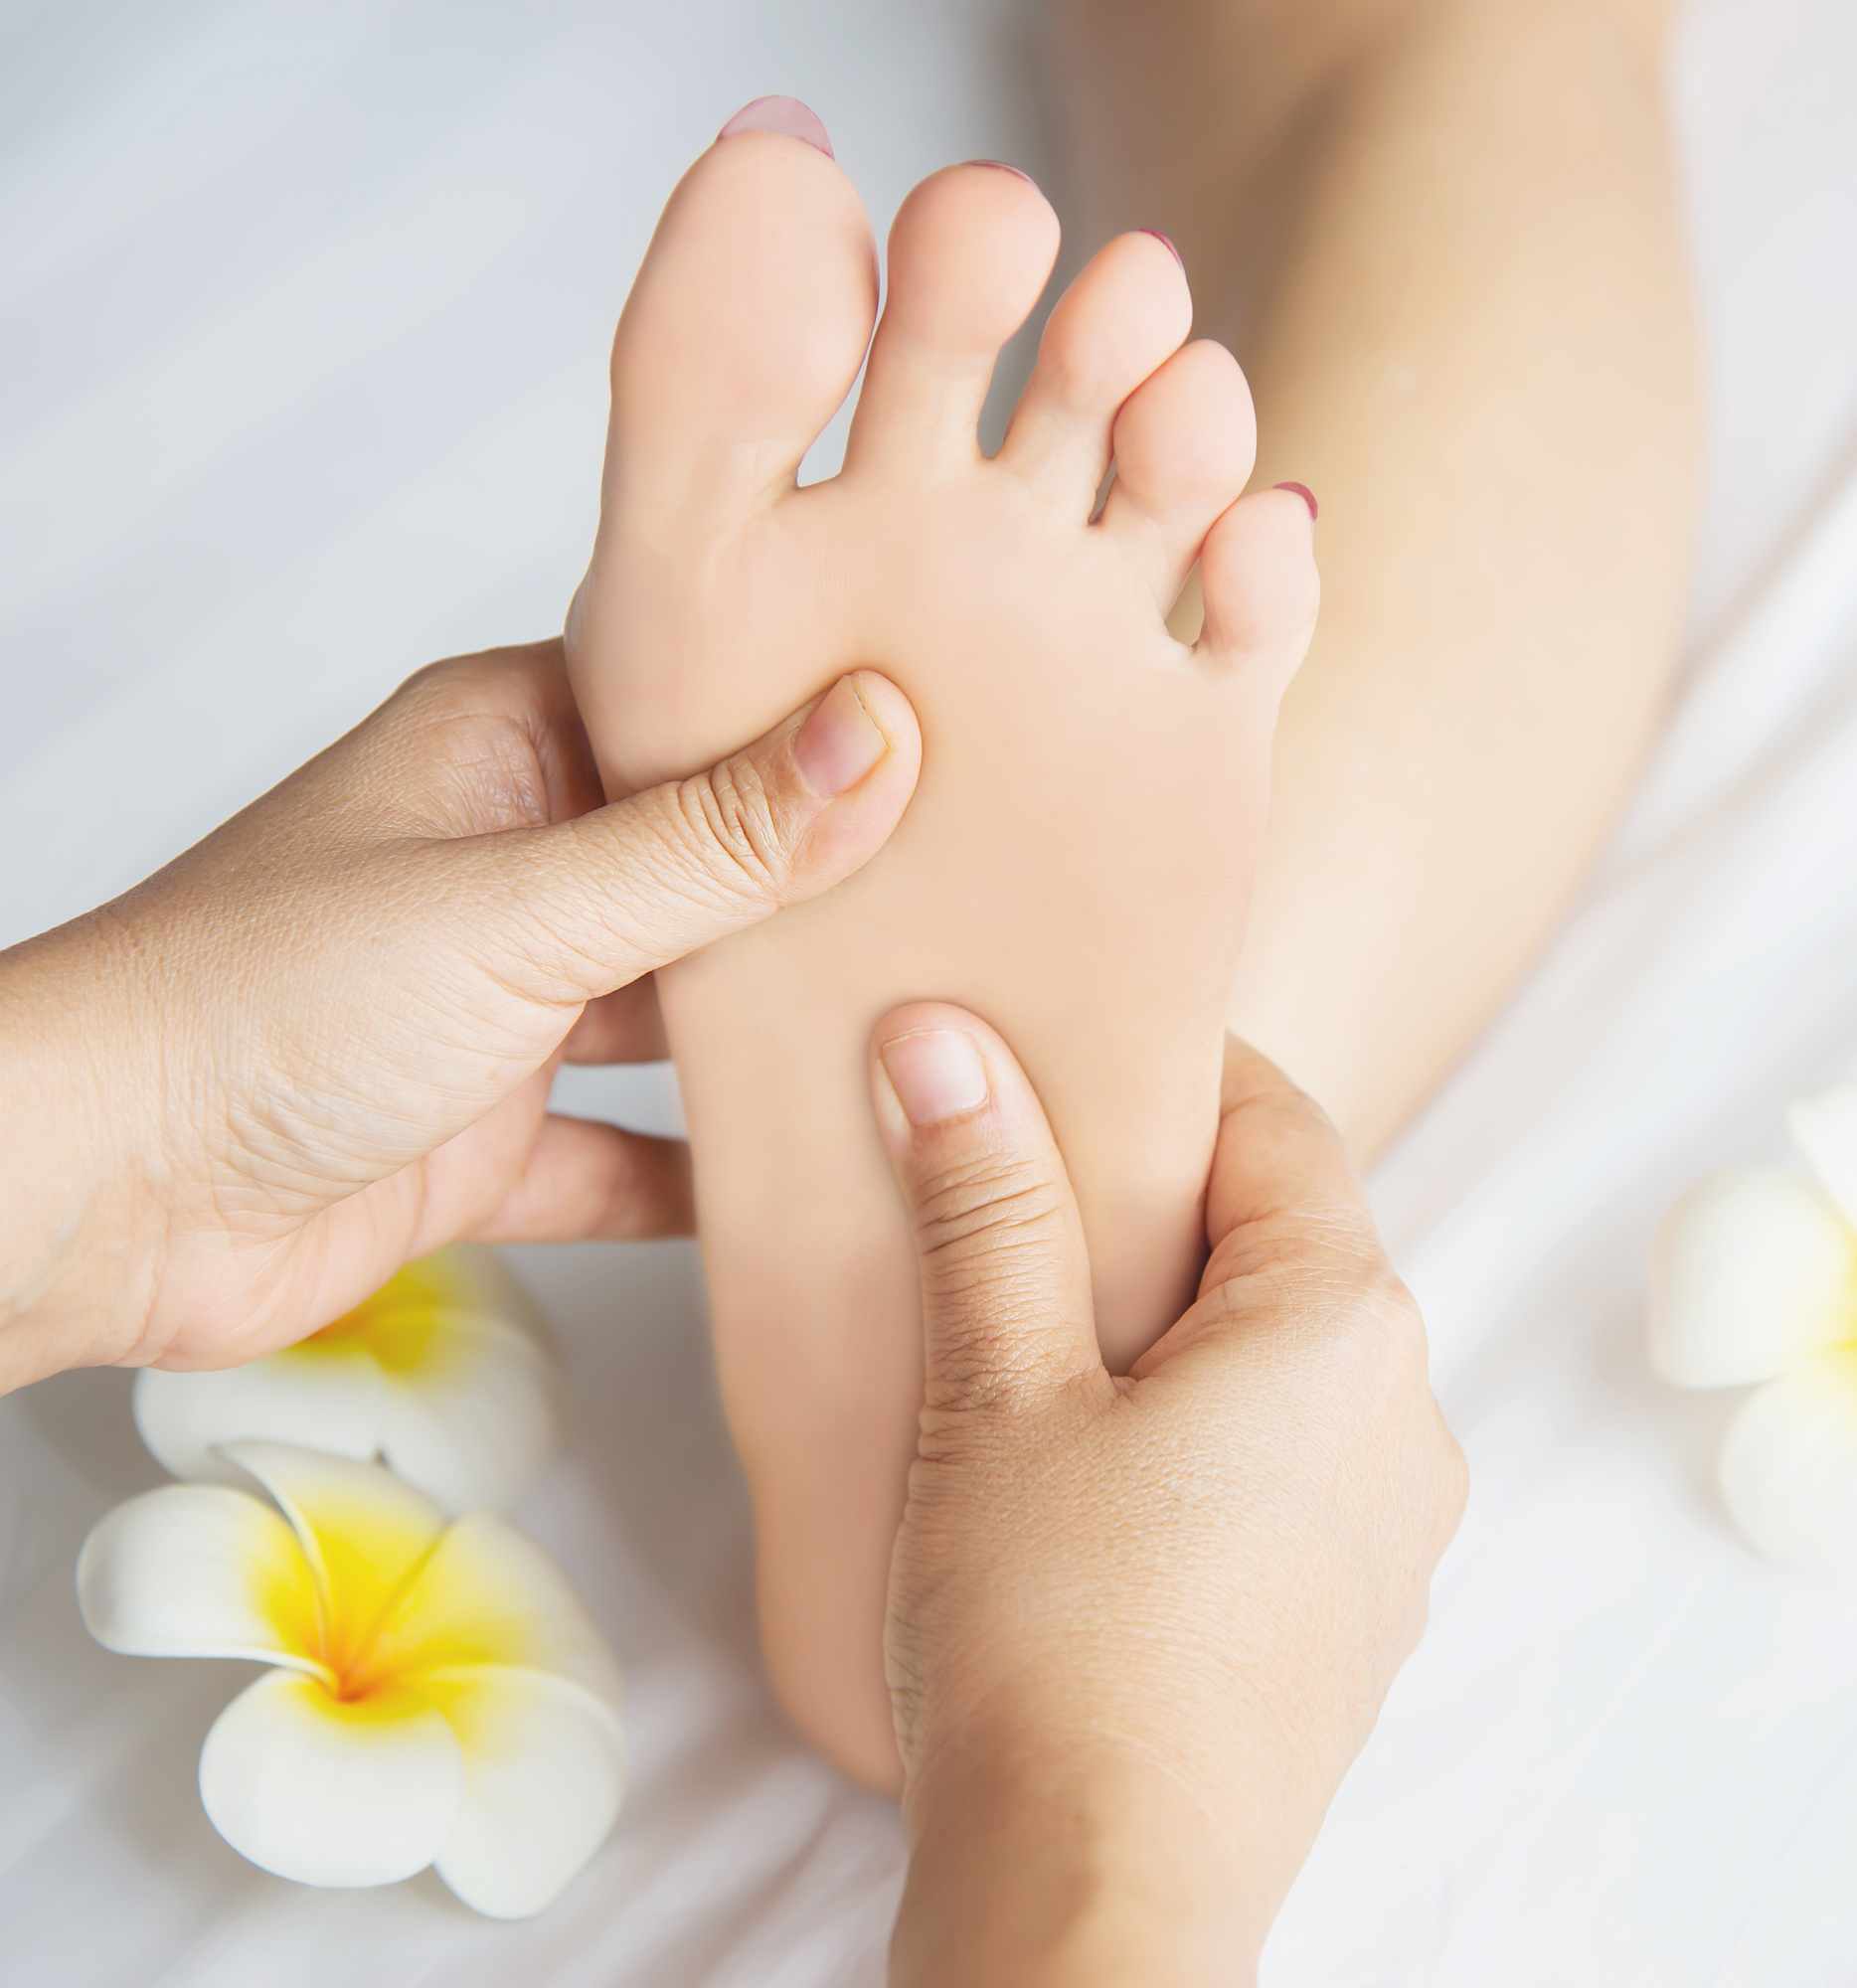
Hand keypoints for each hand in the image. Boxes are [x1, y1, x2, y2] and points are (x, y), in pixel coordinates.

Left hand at [0, 642, 918, 1389]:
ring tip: (920, 1032)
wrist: (92, 1198)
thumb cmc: (248, 1007)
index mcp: (505, 752)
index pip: (697, 703)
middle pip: (709, 867)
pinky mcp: (491, 1137)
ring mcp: (504, 1008)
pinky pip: (629, 1155)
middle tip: (981, 895)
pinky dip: (703, 1177)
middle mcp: (513, 867)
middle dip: (823, 891)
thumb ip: (710, 844)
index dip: (825, 720)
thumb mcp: (519, 909)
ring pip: (677, 1014)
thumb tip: (875, 739)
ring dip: (773, 1036)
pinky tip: (803, 1182)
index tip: (964, 736)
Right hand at [871, 1008, 1466, 1985]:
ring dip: (1170, 1318)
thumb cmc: (1050, 1636)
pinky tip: (1087, 1464)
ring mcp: (1390, 1527)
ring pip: (1280, 1353)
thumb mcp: (998, 1389)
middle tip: (1012, 1189)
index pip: (1274, 1119)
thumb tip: (946, 1037)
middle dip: (1151, 1199)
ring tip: (1029, 1326)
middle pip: (1280, 1236)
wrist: (1096, 1899)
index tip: (1054, 1056)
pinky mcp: (1348, 1616)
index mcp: (1344, 1321)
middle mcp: (1403, 1413)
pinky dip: (1197, 1421)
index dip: (1163, 1070)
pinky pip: (1283, 1458)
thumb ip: (989, 1201)